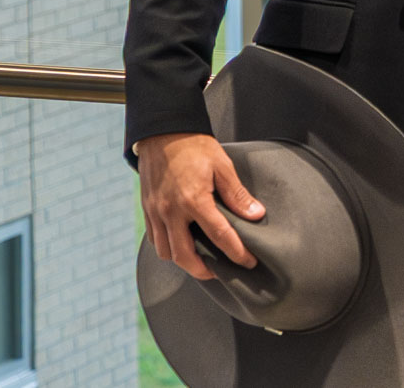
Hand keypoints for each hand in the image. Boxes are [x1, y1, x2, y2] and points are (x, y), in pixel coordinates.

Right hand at [137, 132, 265, 280]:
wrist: (163, 132)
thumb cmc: (193, 146)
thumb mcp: (222, 166)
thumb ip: (237, 194)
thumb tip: (255, 214)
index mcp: (194, 200)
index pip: (220, 236)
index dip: (236, 253)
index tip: (248, 262)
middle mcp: (172, 211)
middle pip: (185, 256)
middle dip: (204, 271)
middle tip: (220, 271)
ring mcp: (156, 212)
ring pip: (166, 252)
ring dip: (183, 261)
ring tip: (200, 259)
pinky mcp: (147, 209)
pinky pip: (155, 239)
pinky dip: (168, 248)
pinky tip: (181, 243)